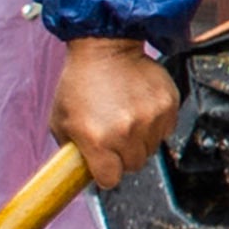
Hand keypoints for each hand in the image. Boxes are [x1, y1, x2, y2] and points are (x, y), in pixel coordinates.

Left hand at [52, 34, 179, 192]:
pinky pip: (165, 130)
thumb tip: (81, 171)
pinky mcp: (167, 106)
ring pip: (151, 149)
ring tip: (124, 118)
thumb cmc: (79, 82)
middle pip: (133, 166)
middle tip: (112, 138)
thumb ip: (72, 150)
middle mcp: (125, 132)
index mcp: (96, 139)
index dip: (105, 174)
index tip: (103, 167)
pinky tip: (138, 108)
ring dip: (139, 141)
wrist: (105, 48)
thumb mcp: (61, 120)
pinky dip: (154, 125)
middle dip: (122, 157)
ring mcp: (150, 120)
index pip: (110, 179)